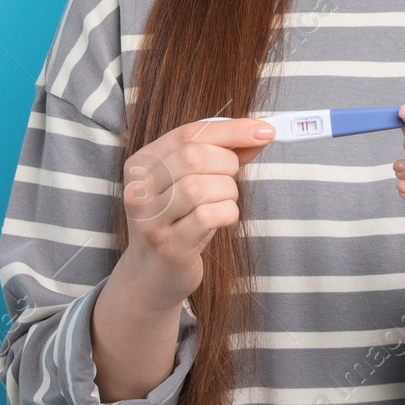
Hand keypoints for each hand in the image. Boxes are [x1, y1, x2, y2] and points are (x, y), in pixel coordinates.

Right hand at [118, 116, 274, 311]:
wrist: (153, 274)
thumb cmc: (180, 219)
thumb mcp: (192, 180)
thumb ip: (224, 152)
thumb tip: (262, 132)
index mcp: (142, 163)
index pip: (190, 133)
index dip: (232, 129)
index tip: (265, 130)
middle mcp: (138, 188)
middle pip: (194, 156)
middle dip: (228, 164)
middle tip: (232, 180)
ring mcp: (150, 219)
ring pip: (200, 186)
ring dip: (228, 191)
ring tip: (224, 202)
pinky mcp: (168, 245)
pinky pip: (208, 216)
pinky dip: (228, 213)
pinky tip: (223, 220)